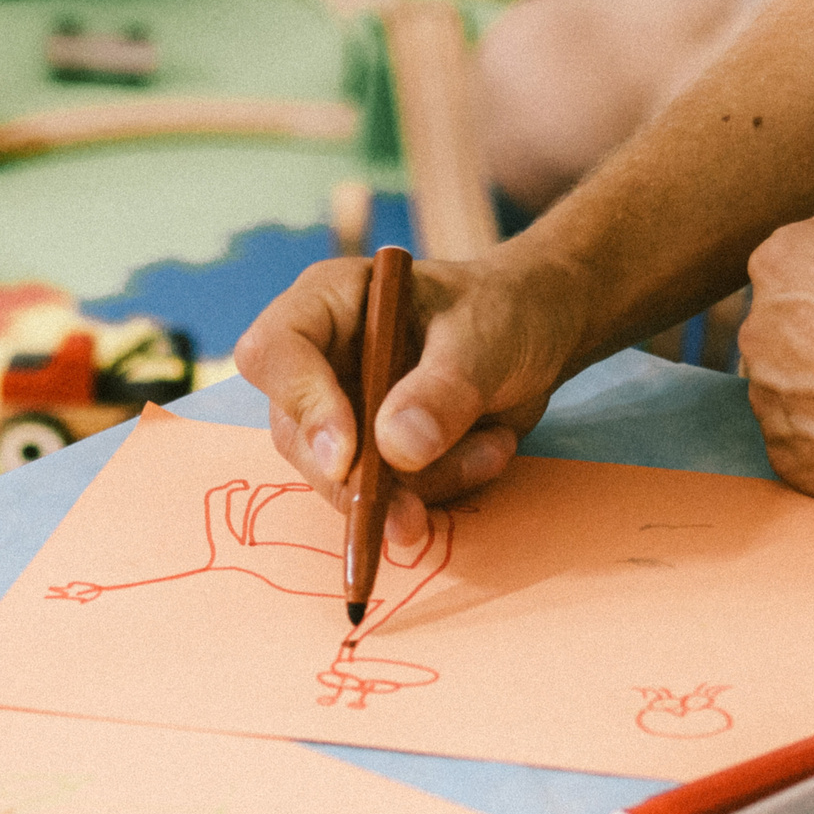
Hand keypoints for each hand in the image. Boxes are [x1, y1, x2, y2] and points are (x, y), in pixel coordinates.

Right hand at [233, 249, 588, 543]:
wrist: (539, 333)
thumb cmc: (504, 310)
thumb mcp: (485, 339)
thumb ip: (443, 389)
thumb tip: (395, 449)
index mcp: (330, 301)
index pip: (274, 351)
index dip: (302, 405)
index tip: (347, 456)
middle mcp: (321, 358)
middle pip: (298, 434)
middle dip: (361, 479)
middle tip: (413, 512)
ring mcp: (343, 409)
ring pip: (343, 479)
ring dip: (420, 485)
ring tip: (491, 447)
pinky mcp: (372, 453)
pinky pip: (384, 496)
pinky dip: (438, 490)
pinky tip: (488, 452)